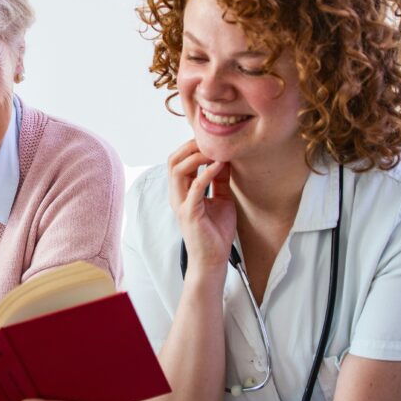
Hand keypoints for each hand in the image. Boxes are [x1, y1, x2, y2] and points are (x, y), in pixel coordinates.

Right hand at [167, 140, 235, 277]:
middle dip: (190, 146)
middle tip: (210, 140)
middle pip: (173, 160)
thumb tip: (226, 159)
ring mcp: (181, 203)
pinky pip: (194, 187)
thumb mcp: (222, 199)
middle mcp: (177, 195)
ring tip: (215, 151)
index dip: (192, 147)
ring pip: (178, 170)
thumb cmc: (216, 232)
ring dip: (196, 156)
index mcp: (182, 191)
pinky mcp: (189, 213)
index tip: (212, 140)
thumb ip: (220, 180)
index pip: (179, 161)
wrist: (213, 260)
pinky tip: (220, 165)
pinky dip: (207, 173)